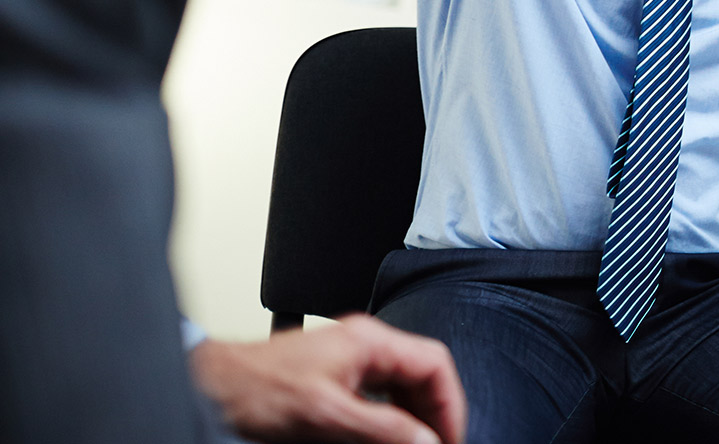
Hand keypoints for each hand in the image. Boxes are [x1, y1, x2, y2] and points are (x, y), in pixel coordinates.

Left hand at [190, 315, 464, 443]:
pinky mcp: (333, 374)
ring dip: (412, 417)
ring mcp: (348, 357)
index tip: (448, 438)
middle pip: (420, 375)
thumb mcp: (329, 415)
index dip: (449, 405)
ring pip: (400, 386)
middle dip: (432, 414)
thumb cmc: (256, 389)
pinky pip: (378, 393)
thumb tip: (426, 440)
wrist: (212, 386)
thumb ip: (383, 429)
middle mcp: (363, 344)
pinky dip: (389, 417)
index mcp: (370, 341)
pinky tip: (384, 438)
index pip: (434, 365)